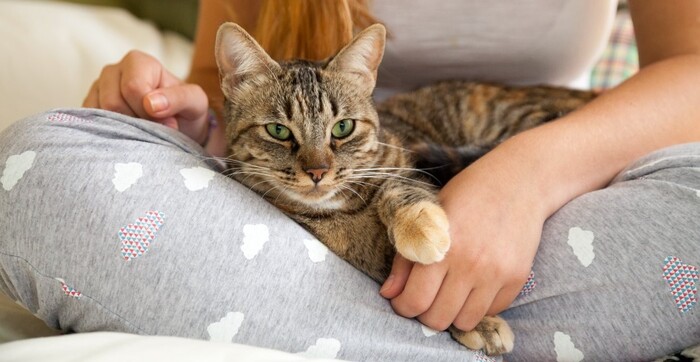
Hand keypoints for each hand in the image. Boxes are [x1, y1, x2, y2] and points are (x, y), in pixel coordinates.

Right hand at [83, 50, 209, 144]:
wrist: (176, 127)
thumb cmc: (186, 111)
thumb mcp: (195, 102)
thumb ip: (179, 98)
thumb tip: (151, 104)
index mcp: (138, 62)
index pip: (133, 88)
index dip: (149, 112)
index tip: (167, 122)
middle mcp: (113, 71)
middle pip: (113, 103)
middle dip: (137, 122)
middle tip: (155, 129)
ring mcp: (96, 90)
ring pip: (99, 115)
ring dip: (124, 130)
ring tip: (143, 131)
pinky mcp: (88, 110)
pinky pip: (89, 125)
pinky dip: (109, 135)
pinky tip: (127, 135)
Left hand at [379, 155, 544, 331]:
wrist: (519, 181)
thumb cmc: (466, 195)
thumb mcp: (427, 216)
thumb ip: (405, 258)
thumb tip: (388, 294)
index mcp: (440, 246)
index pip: (414, 301)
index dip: (402, 306)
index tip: (402, 299)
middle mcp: (470, 264)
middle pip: (438, 319)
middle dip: (424, 313)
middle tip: (425, 297)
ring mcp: (496, 273)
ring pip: (465, 322)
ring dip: (452, 313)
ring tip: (448, 293)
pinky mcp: (517, 278)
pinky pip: (492, 312)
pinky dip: (478, 305)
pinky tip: (473, 285)